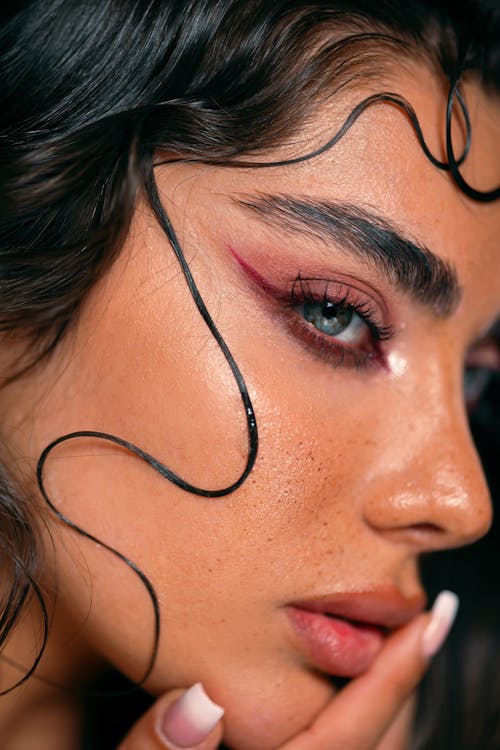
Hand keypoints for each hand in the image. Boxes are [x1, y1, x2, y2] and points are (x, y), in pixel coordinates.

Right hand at [117, 591, 456, 749]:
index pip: (348, 732)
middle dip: (403, 676)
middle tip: (416, 616)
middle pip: (378, 739)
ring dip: (388, 693)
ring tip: (393, 639)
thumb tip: (197, 701)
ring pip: (370, 746)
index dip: (395, 674)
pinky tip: (344, 681)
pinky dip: (363, 714)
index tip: (430, 622)